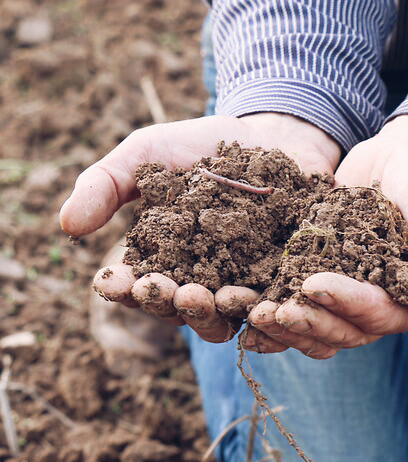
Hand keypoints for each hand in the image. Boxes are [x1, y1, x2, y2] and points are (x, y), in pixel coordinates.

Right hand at [60, 113, 340, 344]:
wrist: (272, 136)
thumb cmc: (200, 147)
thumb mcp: (146, 155)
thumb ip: (107, 185)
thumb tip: (66, 224)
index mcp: (161, 265)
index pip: (136, 288)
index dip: (123, 288)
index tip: (113, 279)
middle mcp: (199, 287)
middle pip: (180, 313)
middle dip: (170, 303)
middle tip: (168, 290)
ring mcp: (242, 291)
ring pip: (225, 320)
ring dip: (214, 314)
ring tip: (213, 296)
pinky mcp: (282, 288)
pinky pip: (275, 313)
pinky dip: (268, 317)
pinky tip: (266, 306)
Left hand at [246, 114, 407, 358]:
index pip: (375, 316)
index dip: (344, 303)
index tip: (313, 285)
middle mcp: (374, 311)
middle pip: (336, 330)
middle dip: (302, 321)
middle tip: (268, 310)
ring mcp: (342, 298)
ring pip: (308, 322)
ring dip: (276, 322)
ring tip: (243, 311)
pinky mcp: (314, 279)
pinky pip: (287, 298)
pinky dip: (263, 303)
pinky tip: (232, 304)